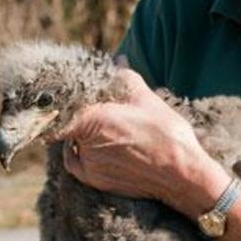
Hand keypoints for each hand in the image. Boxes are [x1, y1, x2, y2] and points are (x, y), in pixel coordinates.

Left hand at [49, 67, 228, 216]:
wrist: (182, 175)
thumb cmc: (167, 135)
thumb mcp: (146, 99)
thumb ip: (125, 77)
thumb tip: (118, 59)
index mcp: (92, 118)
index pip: (59, 106)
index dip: (57, 99)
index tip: (58, 95)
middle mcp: (85, 143)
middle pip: (66, 123)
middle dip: (76, 114)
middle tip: (91, 108)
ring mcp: (89, 164)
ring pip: (71, 142)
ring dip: (79, 134)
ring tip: (100, 127)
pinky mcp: (95, 181)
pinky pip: (75, 163)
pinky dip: (79, 153)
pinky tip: (92, 146)